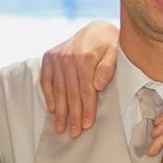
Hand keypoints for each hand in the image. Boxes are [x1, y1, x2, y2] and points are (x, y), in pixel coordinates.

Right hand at [40, 21, 118, 137]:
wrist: (96, 30)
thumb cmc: (109, 44)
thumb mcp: (116, 51)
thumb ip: (109, 67)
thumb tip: (99, 85)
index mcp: (85, 57)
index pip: (86, 90)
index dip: (87, 109)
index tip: (86, 125)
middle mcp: (68, 57)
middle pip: (71, 93)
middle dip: (72, 115)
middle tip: (73, 133)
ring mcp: (56, 57)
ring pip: (58, 90)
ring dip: (60, 111)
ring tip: (60, 128)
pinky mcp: (48, 57)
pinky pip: (46, 81)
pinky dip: (48, 96)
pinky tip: (52, 110)